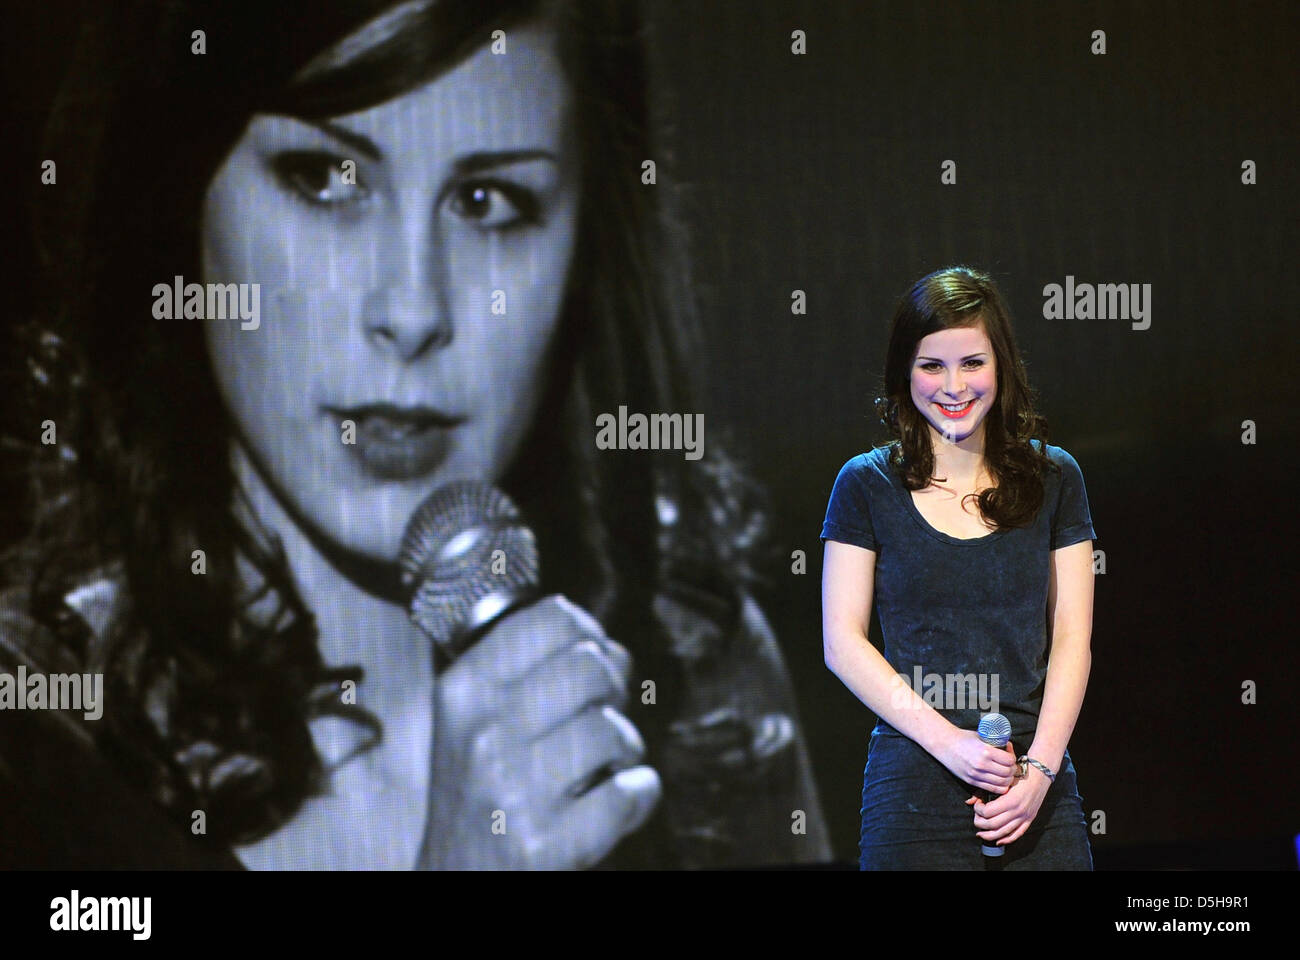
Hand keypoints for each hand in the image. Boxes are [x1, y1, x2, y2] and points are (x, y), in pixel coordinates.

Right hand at [417, 594, 661, 868]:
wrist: (453, 879)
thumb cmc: (478, 793)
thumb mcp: (476, 719)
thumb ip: (532, 669)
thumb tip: (611, 646)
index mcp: (465, 690)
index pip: (554, 617)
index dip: (589, 635)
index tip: (589, 662)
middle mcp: (483, 733)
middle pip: (592, 665)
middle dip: (613, 690)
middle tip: (600, 718)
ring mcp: (512, 790)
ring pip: (612, 729)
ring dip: (626, 749)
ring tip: (603, 767)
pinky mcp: (545, 844)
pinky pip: (630, 792)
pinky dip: (638, 795)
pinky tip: (613, 802)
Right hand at [934, 728, 1016, 795]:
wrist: (944, 744)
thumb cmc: (963, 738)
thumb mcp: (981, 736)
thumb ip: (994, 743)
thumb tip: (1009, 747)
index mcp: (986, 751)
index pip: (1009, 760)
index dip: (1013, 758)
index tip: (1010, 756)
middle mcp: (982, 764)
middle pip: (1007, 773)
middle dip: (1012, 770)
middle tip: (1010, 766)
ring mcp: (976, 775)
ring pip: (1002, 784)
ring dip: (1007, 779)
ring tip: (1006, 774)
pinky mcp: (972, 781)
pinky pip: (992, 789)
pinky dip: (999, 786)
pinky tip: (999, 781)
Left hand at [964, 753, 1051, 846]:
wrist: (1040, 774)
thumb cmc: (1019, 773)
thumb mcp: (1002, 780)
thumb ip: (984, 790)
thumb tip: (968, 802)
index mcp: (1010, 800)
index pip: (987, 812)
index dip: (978, 809)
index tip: (977, 804)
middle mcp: (1018, 811)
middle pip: (993, 825)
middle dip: (980, 822)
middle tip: (976, 816)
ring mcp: (1025, 817)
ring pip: (1003, 833)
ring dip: (989, 835)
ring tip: (980, 833)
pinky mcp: (1029, 820)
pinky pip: (1017, 834)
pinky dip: (1006, 840)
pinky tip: (998, 841)